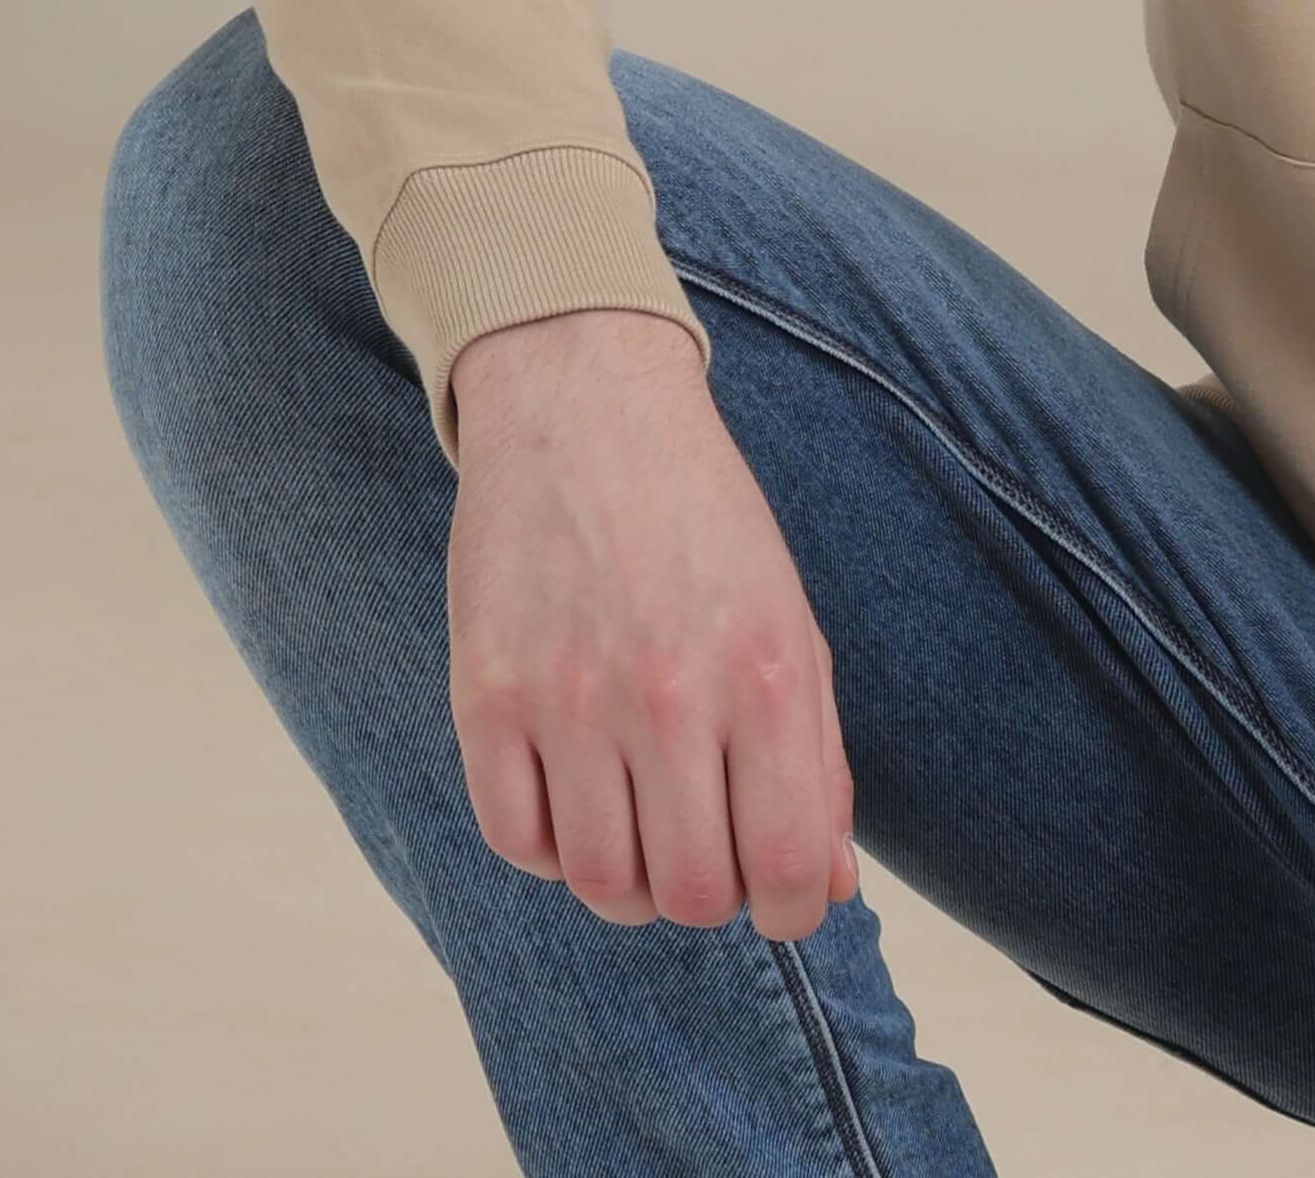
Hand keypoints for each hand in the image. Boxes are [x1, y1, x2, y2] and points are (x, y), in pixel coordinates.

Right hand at [445, 308, 860, 940]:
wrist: (588, 408)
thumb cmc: (704, 523)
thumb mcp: (790, 623)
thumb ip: (817, 759)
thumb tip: (829, 886)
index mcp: (766, 673)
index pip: (788, 867)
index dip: (790, 907)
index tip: (779, 890)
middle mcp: (670, 694)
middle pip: (687, 894)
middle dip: (706, 895)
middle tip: (704, 845)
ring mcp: (570, 699)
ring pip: (597, 882)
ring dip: (626, 878)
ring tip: (639, 821)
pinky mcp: (485, 696)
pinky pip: (515, 841)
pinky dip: (549, 845)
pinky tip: (575, 794)